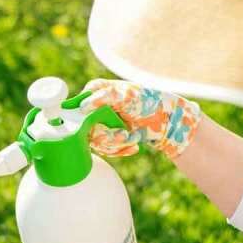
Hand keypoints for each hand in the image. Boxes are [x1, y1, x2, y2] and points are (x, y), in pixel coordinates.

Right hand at [79, 79, 200, 158]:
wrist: (166, 120)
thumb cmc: (147, 101)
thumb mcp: (126, 95)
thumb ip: (103, 97)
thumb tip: (83, 106)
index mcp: (96, 91)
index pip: (76, 106)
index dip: (84, 119)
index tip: (96, 125)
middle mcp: (96, 108)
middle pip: (84, 129)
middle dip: (106, 135)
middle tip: (123, 134)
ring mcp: (102, 124)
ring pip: (96, 142)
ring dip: (116, 144)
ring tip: (132, 137)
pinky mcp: (109, 138)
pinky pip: (106, 150)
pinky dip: (121, 150)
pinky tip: (133, 144)